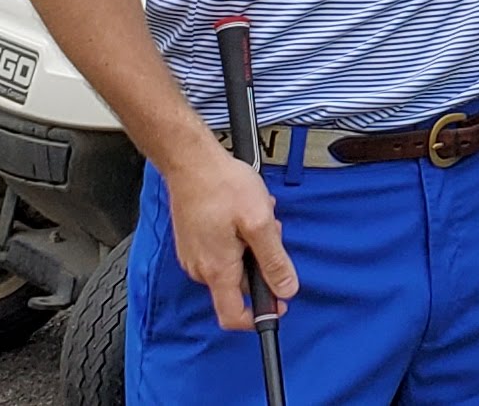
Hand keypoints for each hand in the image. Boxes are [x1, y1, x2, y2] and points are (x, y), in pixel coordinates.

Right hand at [166, 146, 293, 330]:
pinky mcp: (194, 242)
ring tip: (256, 216)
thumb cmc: (223, 186)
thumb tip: (286, 290)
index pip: (232, 316)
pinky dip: (239, 237)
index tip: (278, 303)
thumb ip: (274, 260)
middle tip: (270, 231)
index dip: (258, 316)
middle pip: (240, 286)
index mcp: (217, 270)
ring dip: (252, 246)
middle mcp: (200, 269)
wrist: (191, 162)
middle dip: (261, 263)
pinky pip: (223, 251)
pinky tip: (242, 213)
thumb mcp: (260, 223)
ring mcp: (194, 255)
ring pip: (234, 265)